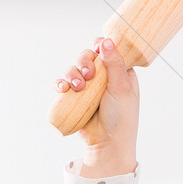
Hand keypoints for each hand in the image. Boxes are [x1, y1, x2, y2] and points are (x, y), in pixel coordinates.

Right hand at [55, 38, 139, 176]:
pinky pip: (64, 84)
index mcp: (120, 73)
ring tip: (76, 86)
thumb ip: (114, 64)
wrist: (107, 143)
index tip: (96, 47)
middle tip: (88, 74)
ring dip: (72, 73)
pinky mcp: (75, 98)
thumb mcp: (121, 88)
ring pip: (74, 69)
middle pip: (88, 57)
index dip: (101, 46)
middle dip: (84, 61)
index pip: (108, 51)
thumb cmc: (121, 117)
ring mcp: (89, 88)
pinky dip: (61, 83)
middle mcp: (104, 78)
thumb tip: (107, 40)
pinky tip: (63, 88)